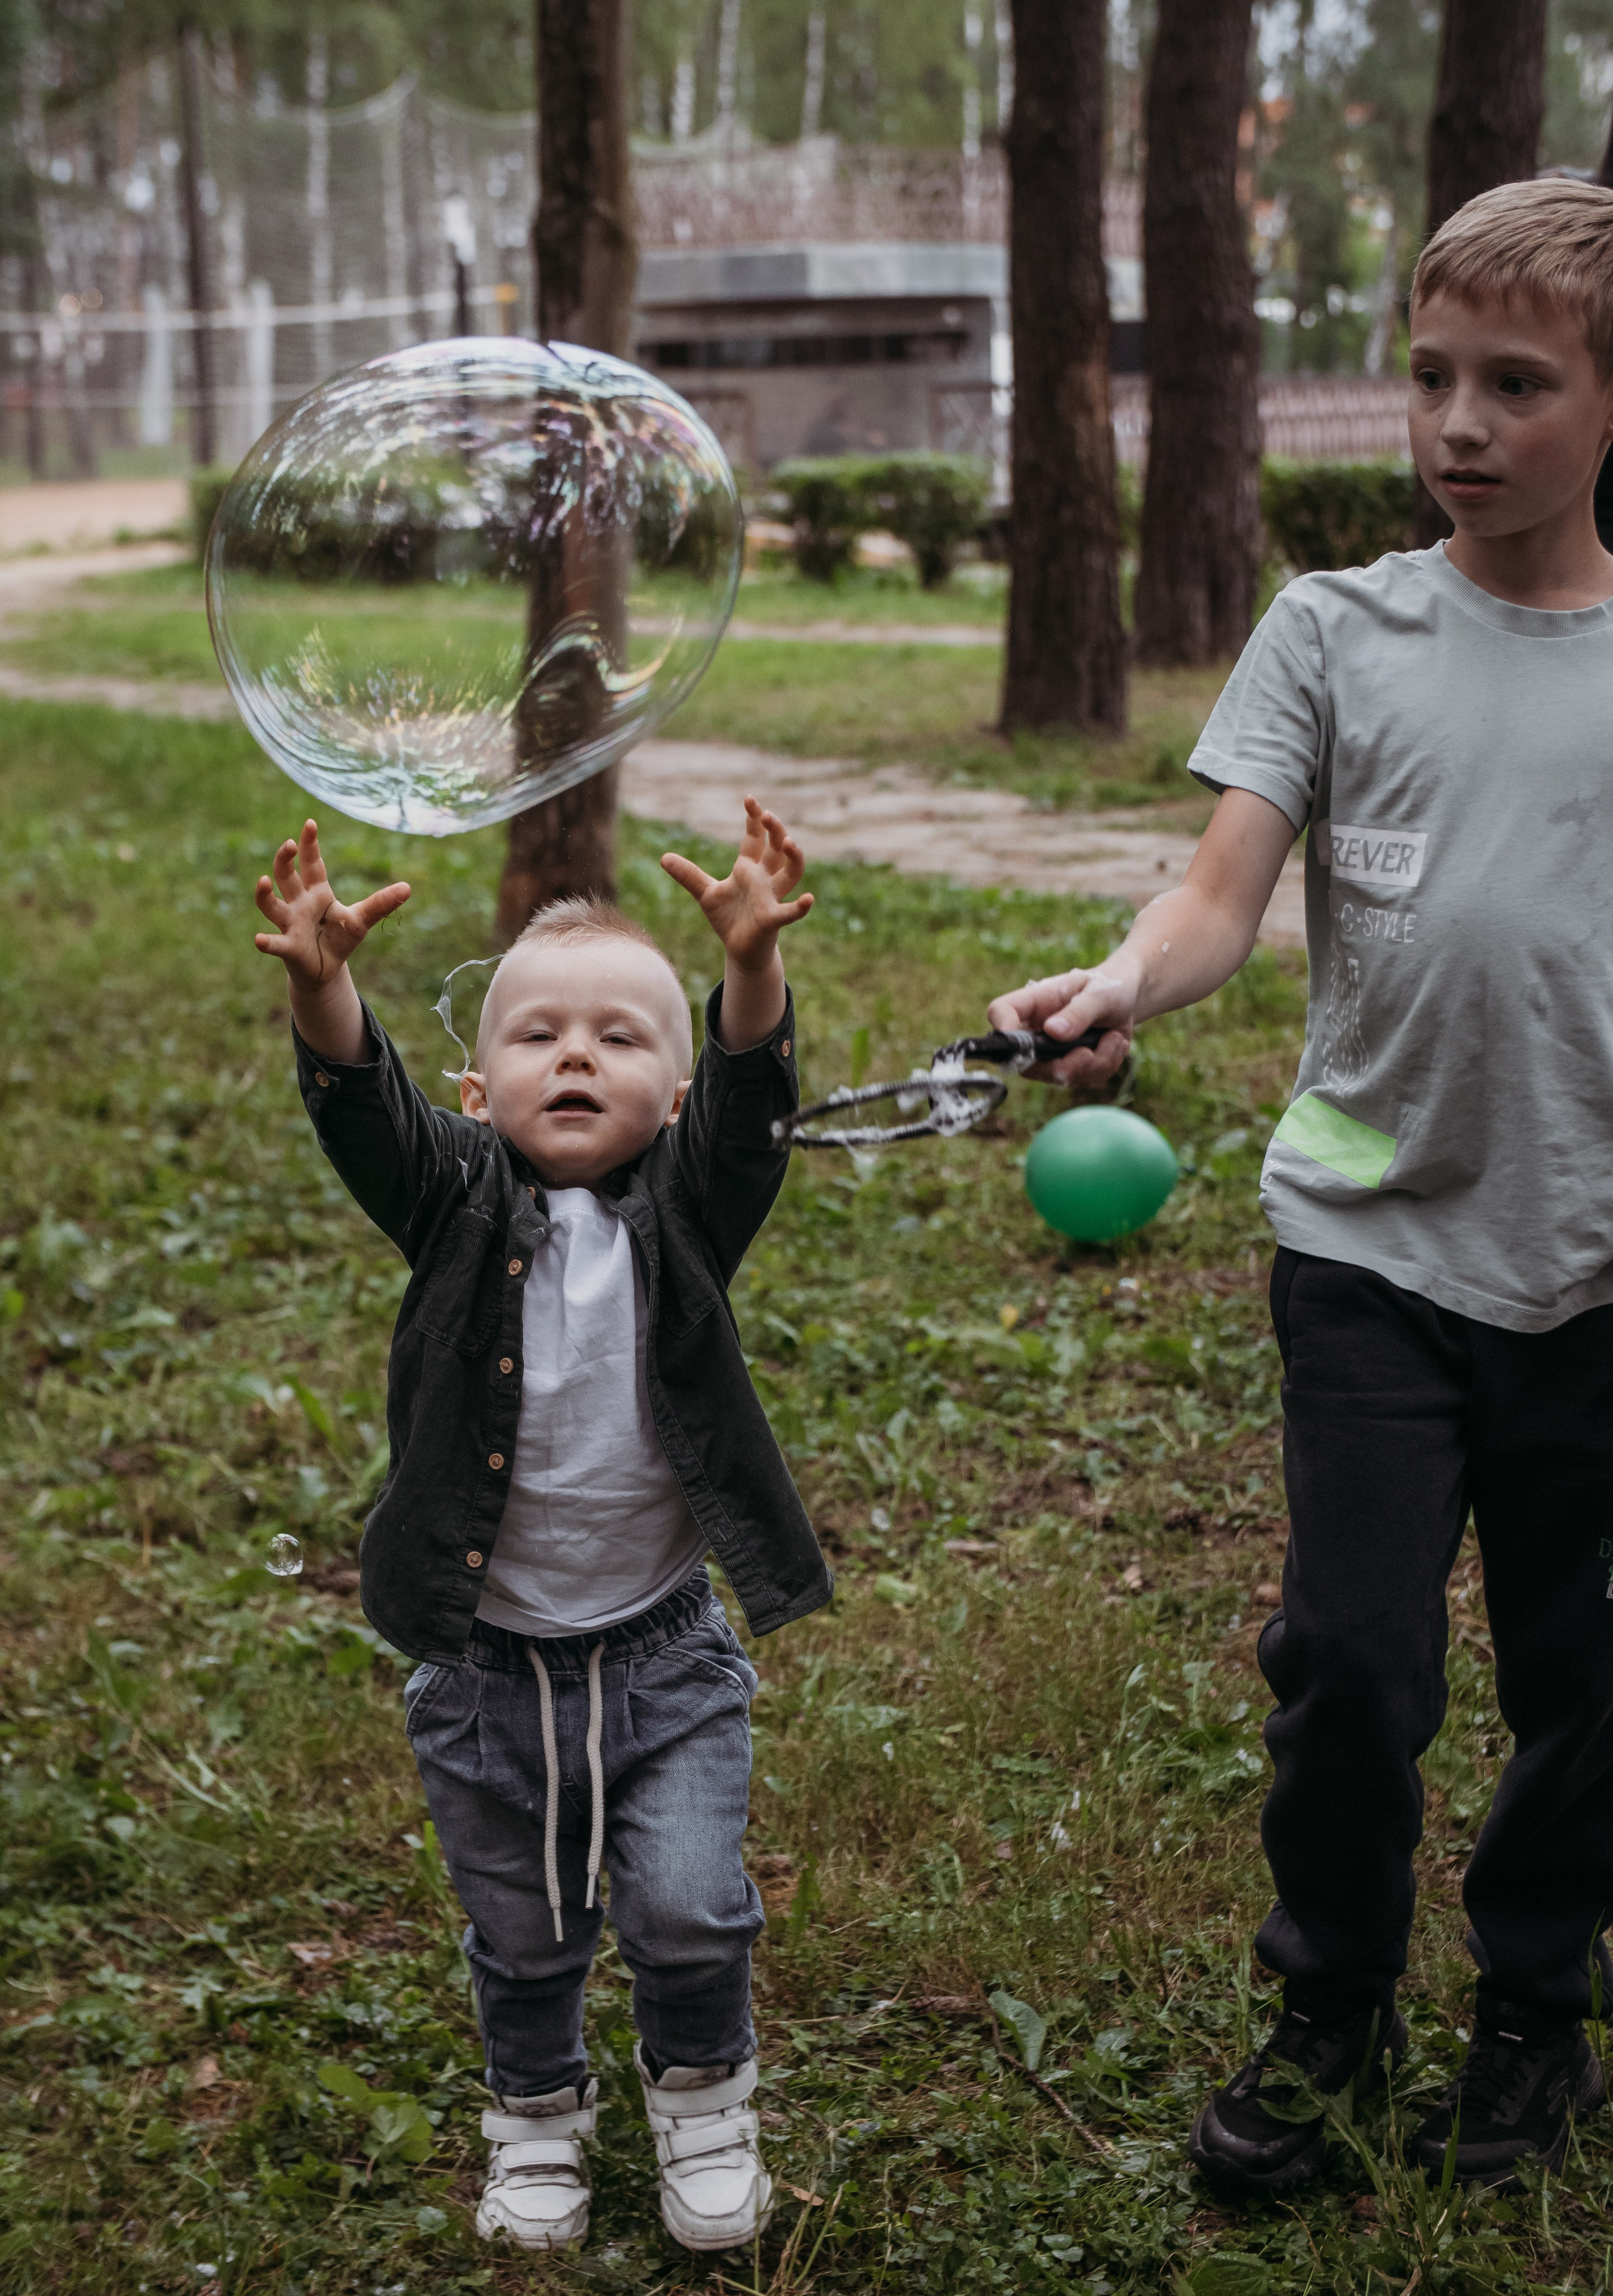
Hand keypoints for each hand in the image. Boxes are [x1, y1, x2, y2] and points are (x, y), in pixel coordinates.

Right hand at [253, 819, 410, 994]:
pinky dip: (267, 942)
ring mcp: (291, 924)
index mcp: (317, 892)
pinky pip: (275, 943)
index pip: (312, 864)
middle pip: (287, 876)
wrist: (326, 970)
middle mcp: (299, 904)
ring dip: (264, 894)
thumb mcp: (362, 920)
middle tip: (288, 844)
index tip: (310, 823)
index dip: (309, 844)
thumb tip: (408, 887)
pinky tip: (259, 940)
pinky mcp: (289, 947)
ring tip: (263, 880)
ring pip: (272, 905)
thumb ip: (381, 903)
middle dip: (285, 860)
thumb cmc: (340, 939)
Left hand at [660, 797, 812, 970]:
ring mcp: (771, 897)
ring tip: (788, 842)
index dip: (754, 819)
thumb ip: (688, 875)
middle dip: (775, 830)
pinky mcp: (772, 919)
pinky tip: (808, 899)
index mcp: (748, 869)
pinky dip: (800, 907)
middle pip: (776, 849)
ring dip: (793, 857)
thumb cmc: (729, 919)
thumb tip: (663, 857)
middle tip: (766, 815)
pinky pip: (790, 912)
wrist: (740, 950)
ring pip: (791, 873)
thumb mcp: (705, 894)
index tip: (749, 799)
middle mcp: (764, 879)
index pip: (755, 838)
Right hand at [986, 963, 1136, 1086]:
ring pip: (1060, 1076)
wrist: (1127, 999)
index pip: (1001, 1012)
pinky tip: (1115, 1045)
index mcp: (1035, 1003)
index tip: (1016, 1038)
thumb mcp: (1099, 993)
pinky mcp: (1071, 1067)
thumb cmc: (1108, 987)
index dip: (1001, 1028)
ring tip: (1115, 1038)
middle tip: (1089, 1053)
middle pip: (1026, 1062)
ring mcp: (1051, 1053)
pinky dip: (1106, 1065)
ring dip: (1096, 1062)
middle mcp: (1036, 1031)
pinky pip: (1084, 1080)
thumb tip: (1053, 1031)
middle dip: (1065, 1065)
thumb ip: (1079, 1012)